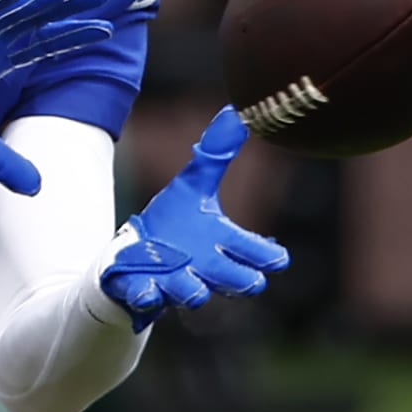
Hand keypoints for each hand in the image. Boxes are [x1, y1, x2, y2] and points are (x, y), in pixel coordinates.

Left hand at [99, 106, 289, 331]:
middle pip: (233, 280)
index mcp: (219, 243)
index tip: (278, 259)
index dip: (268, 257)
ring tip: (193, 285)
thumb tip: (236, 112)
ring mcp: (175, 283)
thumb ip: (216, 154)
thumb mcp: (192, 185)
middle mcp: (204, 268)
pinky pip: (148, 298)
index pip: (253, 251)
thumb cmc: (173, 222)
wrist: (132, 254)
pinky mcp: (145, 291)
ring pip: (193, 294)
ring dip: (194, 290)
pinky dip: (149, 295)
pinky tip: (148, 289)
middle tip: (251, 280)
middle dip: (240, 279)